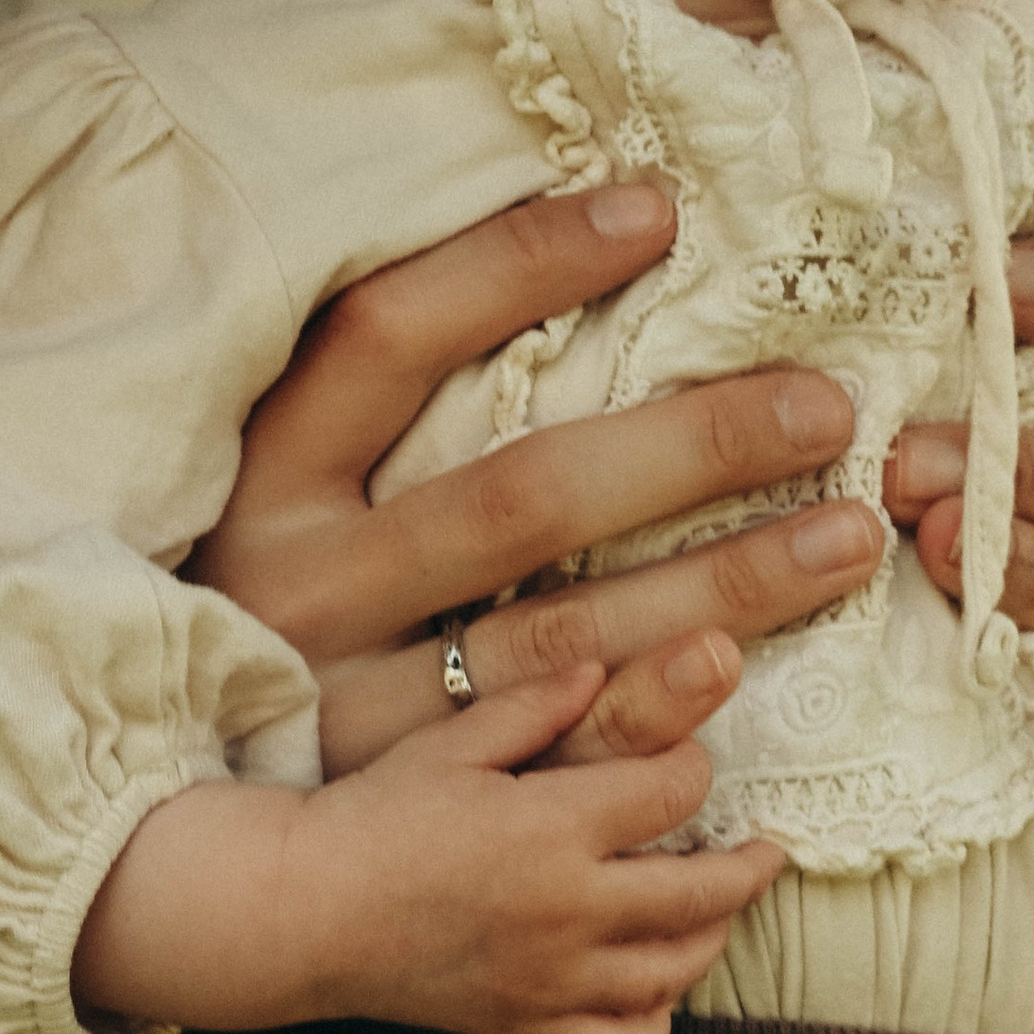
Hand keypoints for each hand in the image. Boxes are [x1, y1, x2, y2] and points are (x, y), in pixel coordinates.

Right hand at [73, 664, 783, 1033]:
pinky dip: (657, 1020)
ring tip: (718, 907)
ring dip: (712, 937)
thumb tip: (600, 667)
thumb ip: (533, 704)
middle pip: (701, 893)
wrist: (305, 913)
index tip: (691, 761)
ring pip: (675, 971)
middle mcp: (569, 910)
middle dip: (747, 866)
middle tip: (765, 848)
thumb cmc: (372, 815)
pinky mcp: (527, 1028)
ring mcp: (553, 980)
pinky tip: (659, 986)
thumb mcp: (450, 739)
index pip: (673, 793)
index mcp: (553, 826)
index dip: (695, 769)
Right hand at [197, 183, 884, 776]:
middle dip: (689, 447)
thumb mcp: (295, 467)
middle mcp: (306, 589)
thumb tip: (577, 229)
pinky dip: (658, 719)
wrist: (188, 820)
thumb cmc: (281, 579)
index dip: (518, 264)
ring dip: (720, 588)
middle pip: (521, 498)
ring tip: (845, 537)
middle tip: (825, 410)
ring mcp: (357, 711)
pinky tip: (748, 673)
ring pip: (566, 638)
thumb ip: (402, 373)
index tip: (657, 213)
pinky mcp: (411, 807)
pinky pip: (559, 764)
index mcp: (269, 474)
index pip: (393, 335)